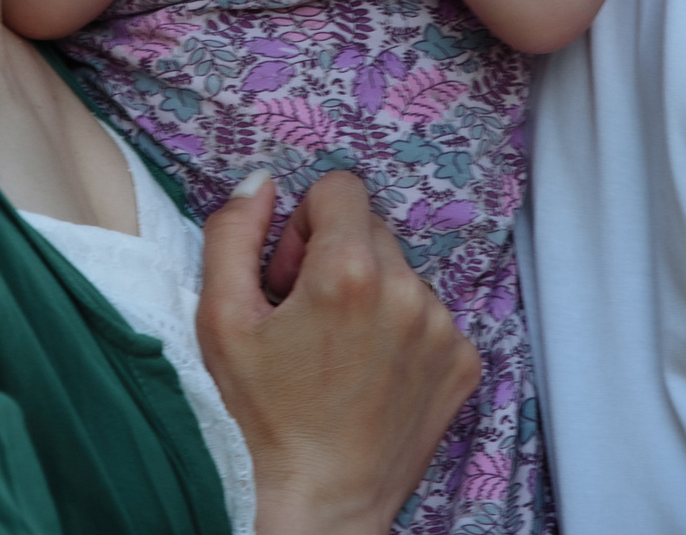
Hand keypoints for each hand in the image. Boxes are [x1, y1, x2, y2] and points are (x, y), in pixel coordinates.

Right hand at [198, 171, 477, 534]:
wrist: (320, 502)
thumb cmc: (261, 417)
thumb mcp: (220, 318)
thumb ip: (232, 231)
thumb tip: (263, 181)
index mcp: (349, 271)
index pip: (340, 187)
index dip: (305, 223)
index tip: (291, 274)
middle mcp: (408, 292)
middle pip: (372, 228)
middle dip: (336, 256)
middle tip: (307, 316)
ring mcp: (445, 329)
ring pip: (401, 272)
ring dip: (371, 294)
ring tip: (338, 353)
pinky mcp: (464, 362)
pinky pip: (430, 314)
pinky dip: (401, 330)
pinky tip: (370, 374)